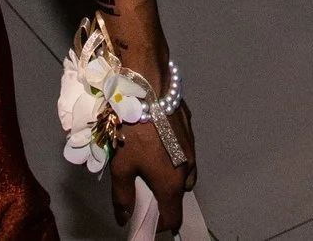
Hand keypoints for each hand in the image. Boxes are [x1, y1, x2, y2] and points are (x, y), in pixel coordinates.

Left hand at [109, 104, 195, 235]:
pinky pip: (184, 149)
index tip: (147, 222)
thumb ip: (123, 196)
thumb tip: (124, 217)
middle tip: (145, 186)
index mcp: (171, 183)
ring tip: (150, 161)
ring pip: (186, 171)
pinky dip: (173, 152)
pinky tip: (156, 138)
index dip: (160, 225)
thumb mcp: (120, 166)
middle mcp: (188, 168)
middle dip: (166, 196)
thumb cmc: (133, 130)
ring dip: (171, 173)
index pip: (173, 218)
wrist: (148, 87)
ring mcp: (192, 147)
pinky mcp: (190, 128)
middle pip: (181, 194)